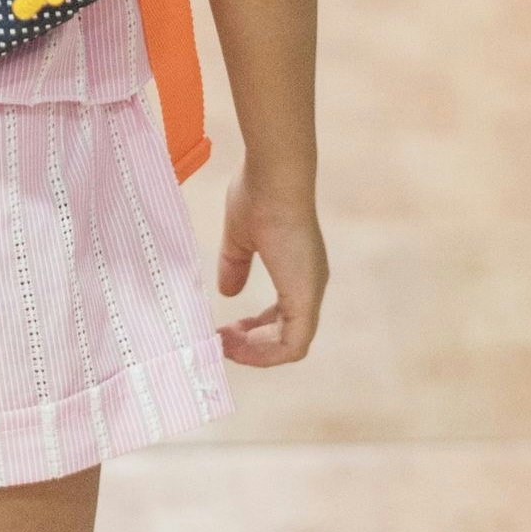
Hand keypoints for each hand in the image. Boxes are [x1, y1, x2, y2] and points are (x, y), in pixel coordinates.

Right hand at [214, 165, 325, 366]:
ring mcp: (309, 293)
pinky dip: (265, 353)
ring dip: (255, 352)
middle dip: (251, 343)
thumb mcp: (240, 237)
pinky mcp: (305, 299)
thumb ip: (235, 265)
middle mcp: (309, 285)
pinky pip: (292, 345)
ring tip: (224, 344)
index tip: (225, 327)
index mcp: (297, 270)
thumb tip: (227, 291)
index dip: (254, 328)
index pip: (281, 315)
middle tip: (221, 340)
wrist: (275, 179)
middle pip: (284, 334)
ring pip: (290, 345)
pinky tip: (236, 344)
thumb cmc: (259, 195)